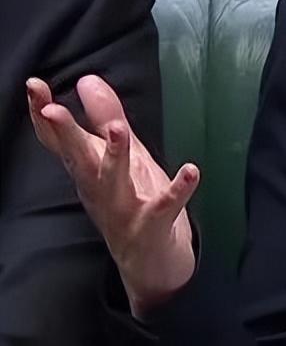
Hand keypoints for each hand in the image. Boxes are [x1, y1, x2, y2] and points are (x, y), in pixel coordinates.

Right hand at [26, 75, 198, 318]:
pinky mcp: (153, 227)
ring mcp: (124, 210)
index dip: (43, 114)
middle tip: (51, 108)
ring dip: (116, 156)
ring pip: (114, 182)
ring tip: (119, 129)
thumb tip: (87, 80)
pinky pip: (165, 208)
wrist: (152, 266)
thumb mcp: (122, 157)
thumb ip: (105, 118)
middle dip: (65, 134)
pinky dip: (178, 190)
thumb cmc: (133, 203)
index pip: (60, 141)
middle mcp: (99, 190)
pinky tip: (191, 170)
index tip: (33, 84)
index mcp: (89, 172)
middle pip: (78, 159)